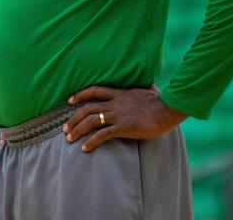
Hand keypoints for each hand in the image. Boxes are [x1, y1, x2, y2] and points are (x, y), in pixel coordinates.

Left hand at [62, 85, 187, 151]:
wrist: (167, 109)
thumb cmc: (161, 102)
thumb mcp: (148, 91)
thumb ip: (143, 89)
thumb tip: (149, 84)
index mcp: (119, 94)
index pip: (95, 90)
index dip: (80, 95)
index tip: (70, 100)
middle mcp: (115, 104)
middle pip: (87, 108)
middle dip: (73, 118)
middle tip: (65, 128)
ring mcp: (118, 116)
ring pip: (91, 121)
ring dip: (78, 130)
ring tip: (69, 139)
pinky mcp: (123, 128)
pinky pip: (102, 135)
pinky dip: (91, 142)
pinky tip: (84, 148)